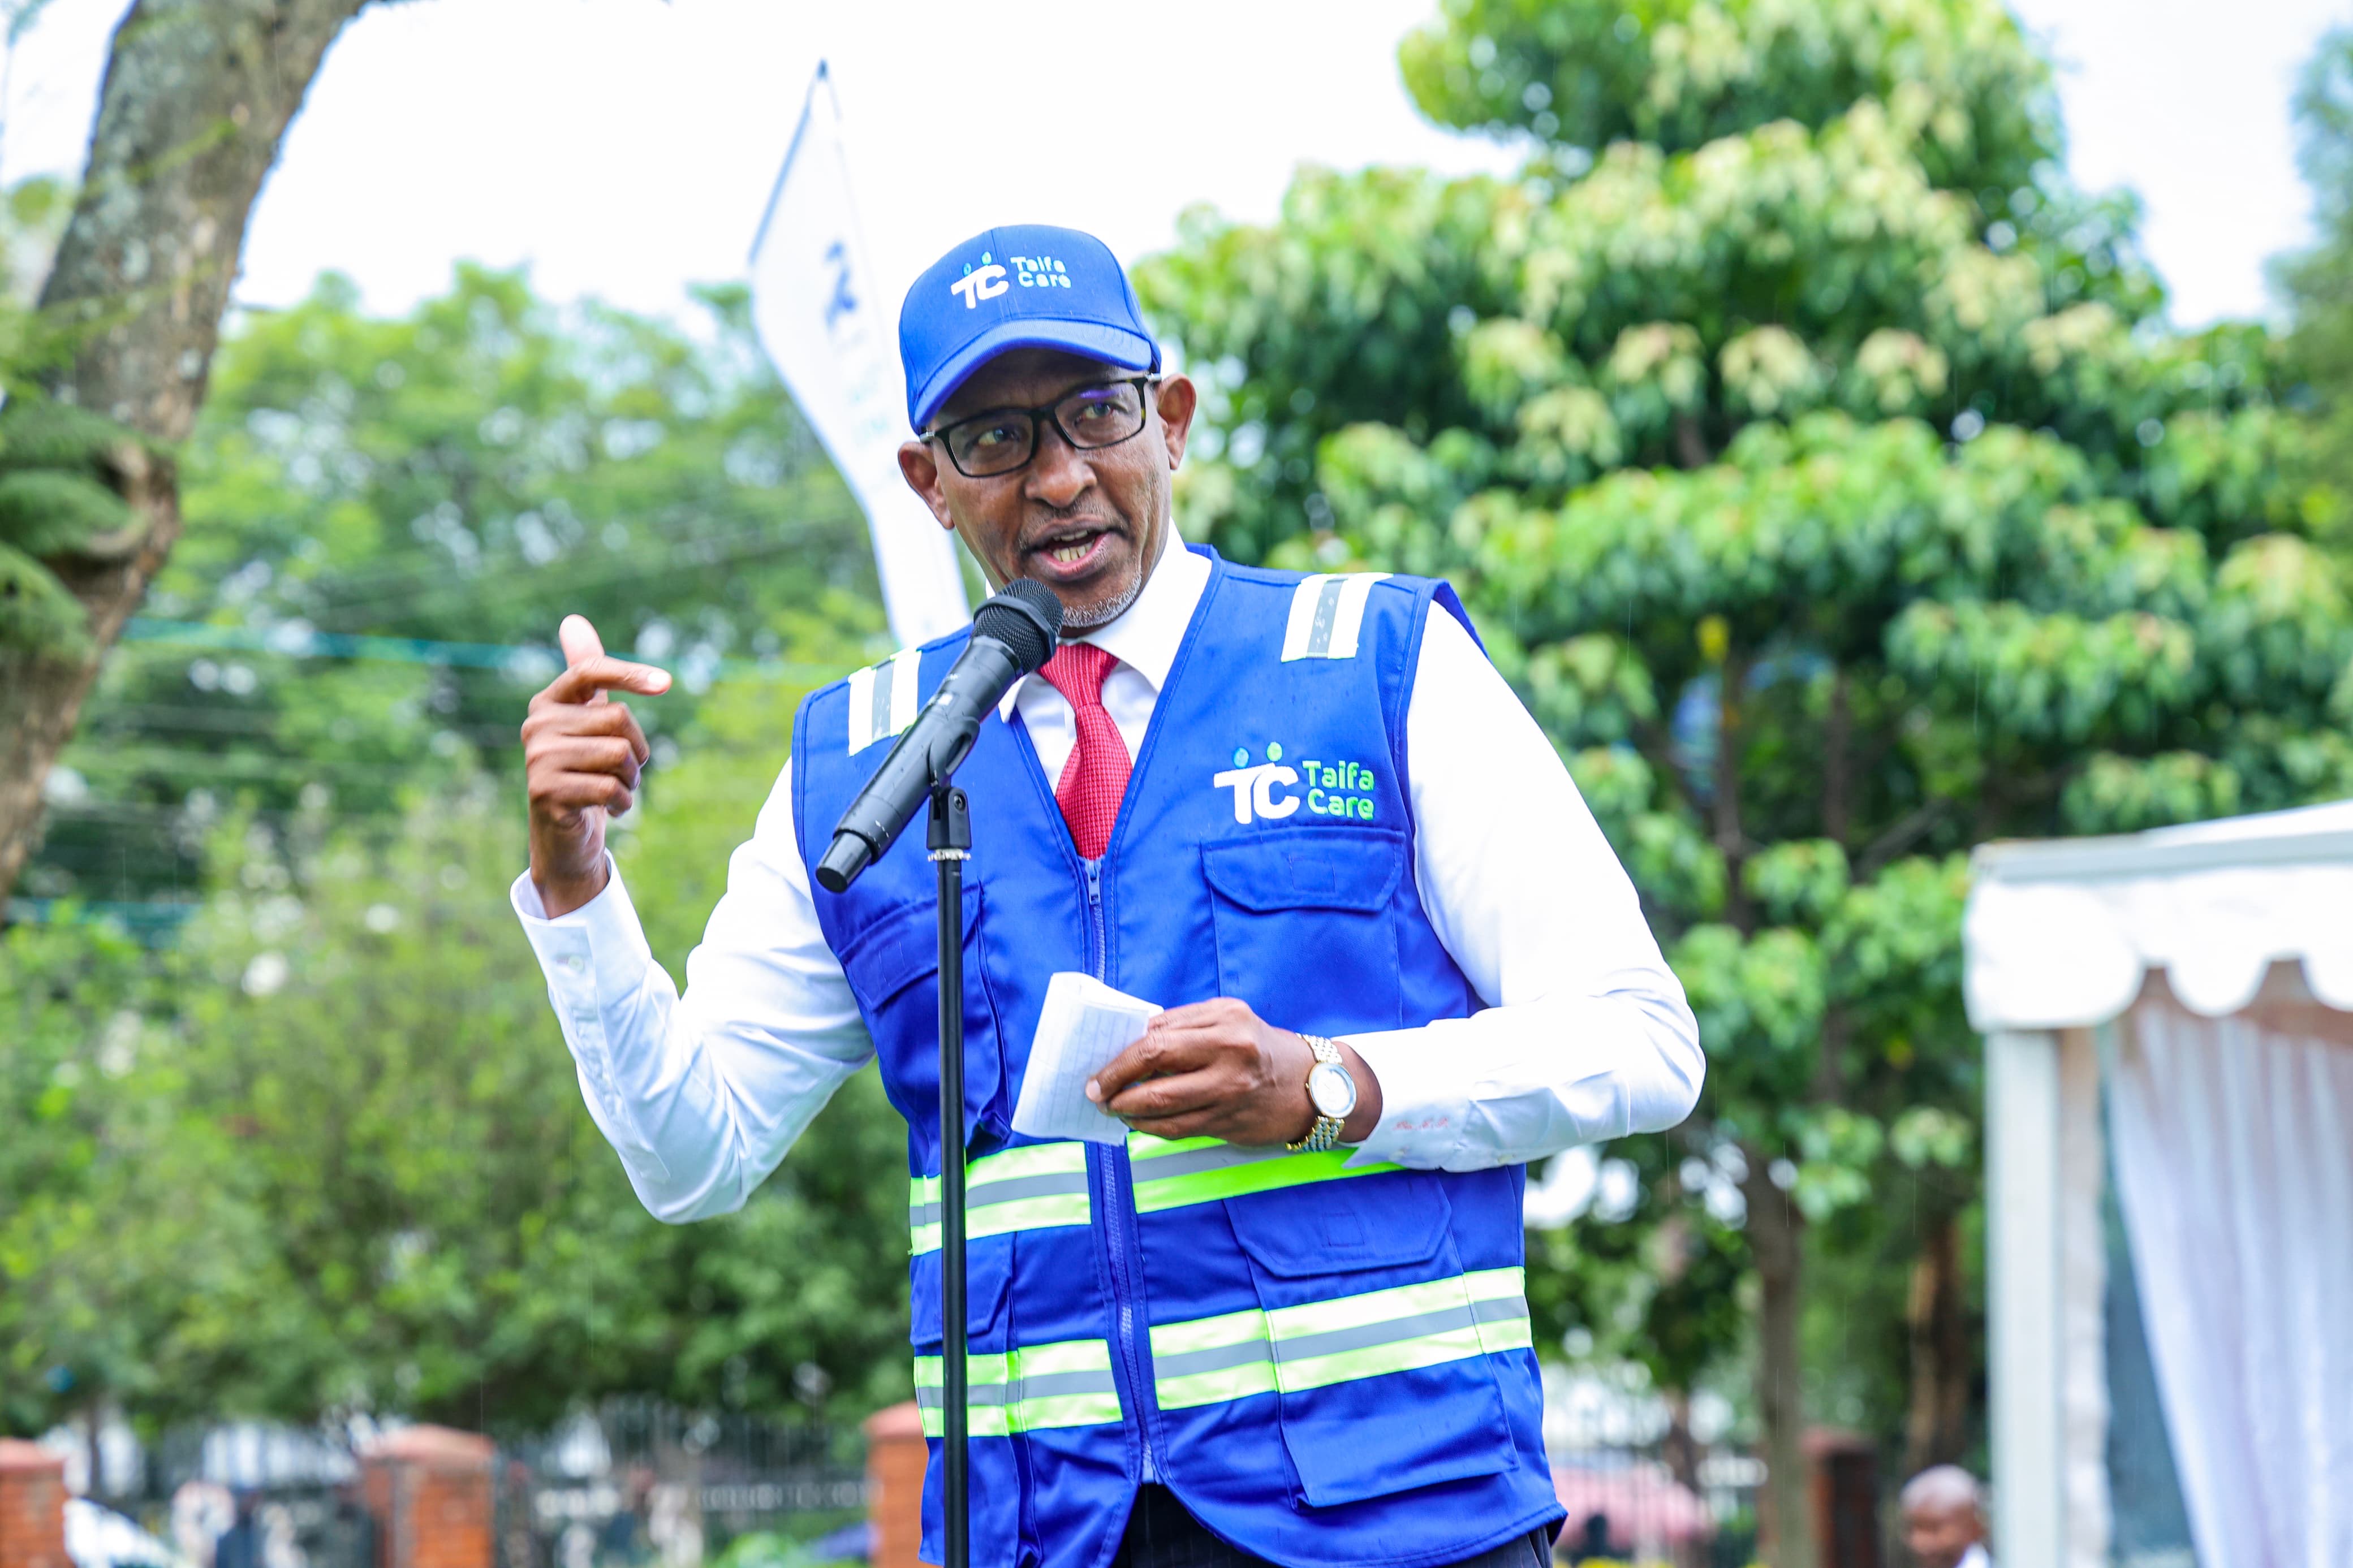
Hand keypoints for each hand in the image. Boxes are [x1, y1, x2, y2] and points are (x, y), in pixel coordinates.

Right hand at [523, 615, 670, 915]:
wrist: (565, 835)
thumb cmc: (585, 771)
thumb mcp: (589, 720)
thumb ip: (585, 671)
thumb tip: (572, 619)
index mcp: (548, 702)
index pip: (591, 671)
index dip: (630, 674)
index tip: (667, 683)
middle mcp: (536, 725)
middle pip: (618, 717)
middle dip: (637, 750)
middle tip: (621, 770)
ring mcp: (537, 759)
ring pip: (618, 753)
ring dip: (631, 779)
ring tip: (612, 789)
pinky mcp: (546, 792)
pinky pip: (610, 786)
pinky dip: (622, 802)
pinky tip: (606, 808)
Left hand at [1086, 997, 1381, 1146]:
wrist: (1311, 1086)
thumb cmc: (1259, 1047)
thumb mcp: (1229, 1021)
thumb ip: (1184, 1026)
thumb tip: (1129, 1042)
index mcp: (1225, 1019)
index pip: (1157, 1033)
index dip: (1121, 1053)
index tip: (1099, 1065)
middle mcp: (1230, 1051)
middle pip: (1154, 1062)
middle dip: (1115, 1080)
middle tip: (1095, 1091)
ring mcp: (1230, 1089)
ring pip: (1162, 1103)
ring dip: (1128, 1109)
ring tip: (1113, 1108)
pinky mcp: (1230, 1121)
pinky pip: (1178, 1128)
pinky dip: (1150, 1127)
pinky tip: (1138, 1124)